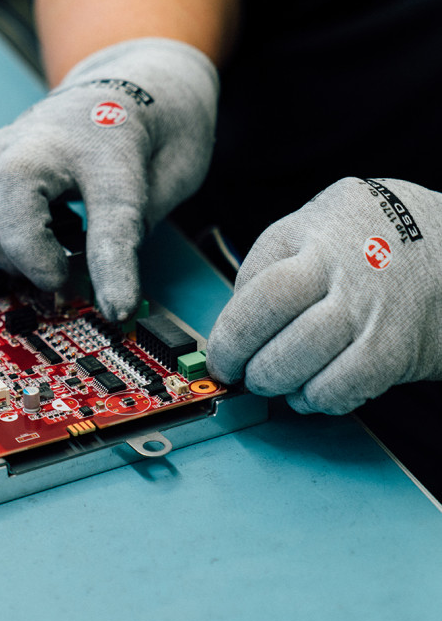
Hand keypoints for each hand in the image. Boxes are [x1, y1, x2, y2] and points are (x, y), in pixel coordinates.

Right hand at [0, 38, 217, 320]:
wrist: (126, 85)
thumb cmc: (145, 138)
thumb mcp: (170, 181)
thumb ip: (132, 234)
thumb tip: (103, 296)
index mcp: (110, 139)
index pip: (111, 207)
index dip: (112, 265)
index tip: (117, 307)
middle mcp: (49, 133)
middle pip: (14, 182)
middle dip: (28, 248)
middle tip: (58, 280)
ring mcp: (10, 138)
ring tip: (28, 263)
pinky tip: (4, 242)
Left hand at [208, 177, 441, 413]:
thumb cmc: (367, 236)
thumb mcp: (314, 222)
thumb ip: (270, 262)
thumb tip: (232, 326)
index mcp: (316, 236)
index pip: (262, 294)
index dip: (231, 336)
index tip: (220, 356)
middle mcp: (349, 273)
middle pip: (282, 336)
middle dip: (252, 367)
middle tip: (245, 374)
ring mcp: (376, 312)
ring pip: (308, 365)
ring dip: (279, 384)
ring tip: (276, 381)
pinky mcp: (400, 349)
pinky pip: (345, 387)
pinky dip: (319, 398)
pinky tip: (314, 390)